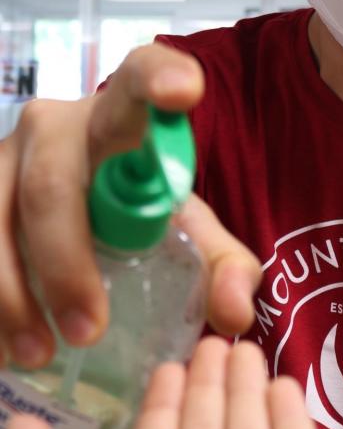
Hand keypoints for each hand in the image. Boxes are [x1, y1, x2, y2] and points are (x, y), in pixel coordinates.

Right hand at [0, 43, 261, 368]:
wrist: (79, 205)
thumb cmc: (137, 208)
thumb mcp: (185, 231)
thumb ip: (220, 265)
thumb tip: (234, 314)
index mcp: (123, 116)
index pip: (141, 74)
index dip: (160, 77)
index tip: (185, 91)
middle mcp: (56, 124)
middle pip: (52, 184)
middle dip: (66, 264)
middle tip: (89, 330)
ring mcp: (2, 154)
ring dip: (10, 296)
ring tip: (40, 355)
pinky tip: (4, 348)